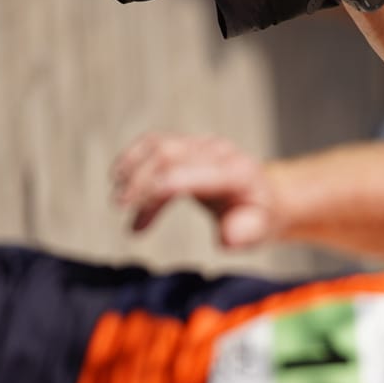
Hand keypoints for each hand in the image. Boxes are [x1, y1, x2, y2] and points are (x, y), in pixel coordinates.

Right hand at [111, 132, 279, 247]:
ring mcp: (202, 146)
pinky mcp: (188, 147)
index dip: (161, 185)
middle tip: (120, 205)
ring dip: (132, 168)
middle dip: (140, 178)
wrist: (266, 198)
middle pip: (169, 152)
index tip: (135, 206)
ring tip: (118, 198)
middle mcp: (218, 152)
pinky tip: (122, 187)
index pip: (192, 170)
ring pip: (158, 146)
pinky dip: (134, 165)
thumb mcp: (262, 231)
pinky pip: (155, 148)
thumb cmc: (260, 217)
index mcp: (236, 172)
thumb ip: (246, 233)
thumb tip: (228, 237)